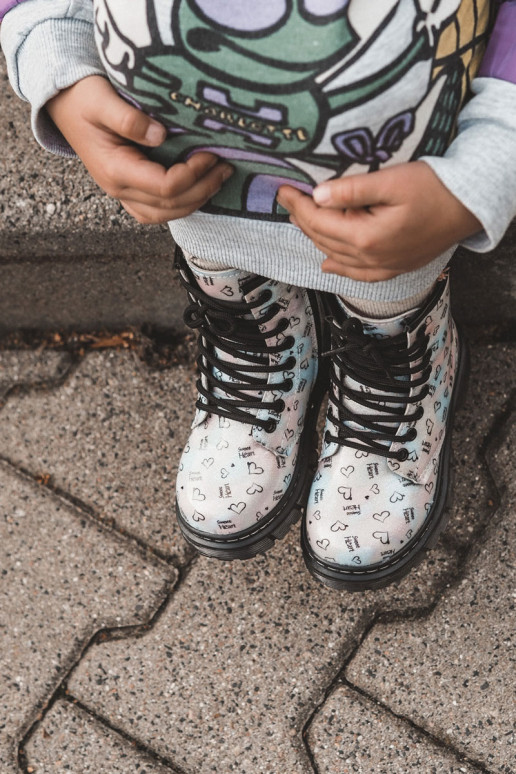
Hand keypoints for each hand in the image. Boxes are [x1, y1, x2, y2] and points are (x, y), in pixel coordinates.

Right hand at [46, 75, 232, 223]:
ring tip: (219, 179)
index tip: (210, 154)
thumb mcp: (101, 99)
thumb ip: (128, 118)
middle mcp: (119, 189)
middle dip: (203, 189)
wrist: (64, 104)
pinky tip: (200, 187)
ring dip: (196, 201)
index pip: (164, 187)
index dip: (193, 175)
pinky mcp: (129, 190)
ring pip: (165, 215)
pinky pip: (158, 210)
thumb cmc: (83, 97)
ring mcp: (123, 194)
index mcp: (115, 170)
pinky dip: (182, 204)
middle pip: (170, 206)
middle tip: (226, 167)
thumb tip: (160, 134)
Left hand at [277, 162, 481, 281]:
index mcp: (366, 238)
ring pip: (336, 256)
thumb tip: (318, 195)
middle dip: (302, 219)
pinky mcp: (393, 268)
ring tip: (300, 220)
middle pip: (323, 240)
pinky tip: (328, 263)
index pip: (319, 222)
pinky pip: (358, 274)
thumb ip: (352, 189)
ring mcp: (382, 267)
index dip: (297, 205)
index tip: (283, 190)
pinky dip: (340, 267)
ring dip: (315, 238)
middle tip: (288, 199)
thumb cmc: (434, 189)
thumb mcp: (391, 181)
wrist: (469, 207)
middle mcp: (371, 259)